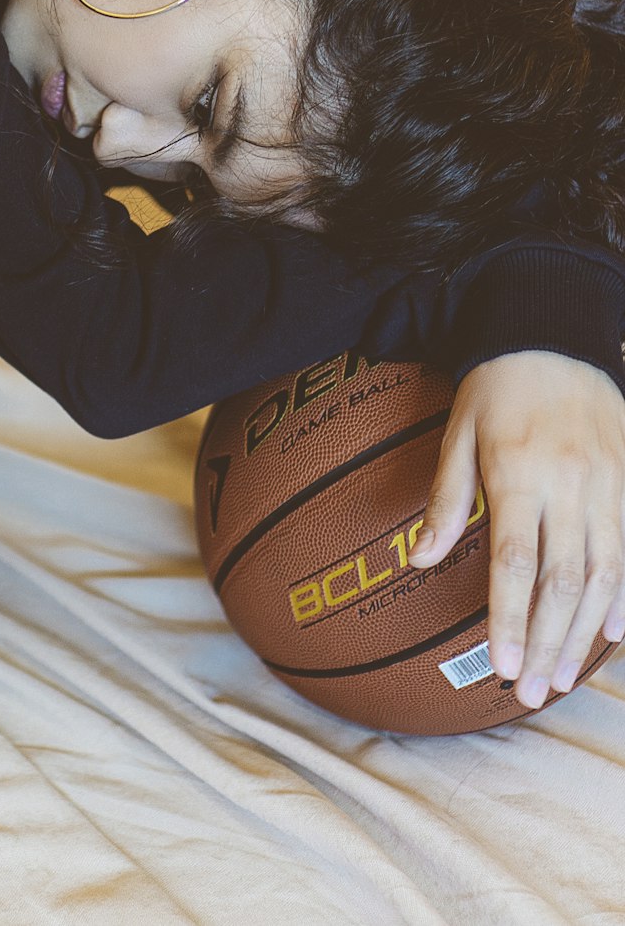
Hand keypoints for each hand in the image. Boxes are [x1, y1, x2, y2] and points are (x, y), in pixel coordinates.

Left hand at [407, 350, 624, 709]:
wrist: (552, 333)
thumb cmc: (495, 386)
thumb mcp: (458, 430)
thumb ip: (447, 497)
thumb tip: (422, 558)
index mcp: (519, 472)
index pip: (516, 562)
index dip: (509, 619)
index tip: (500, 666)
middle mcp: (570, 484)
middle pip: (563, 580)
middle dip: (546, 642)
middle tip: (529, 692)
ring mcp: (608, 484)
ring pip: (604, 575)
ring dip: (584, 633)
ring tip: (561, 677)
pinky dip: (624, 596)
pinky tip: (612, 636)